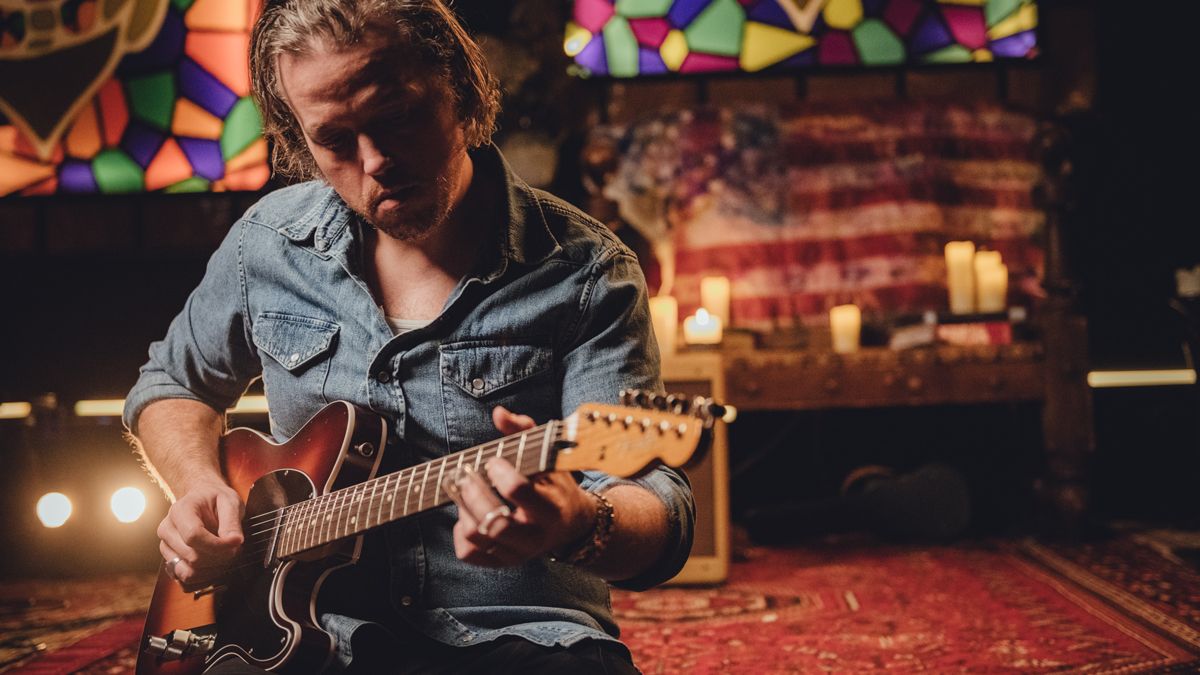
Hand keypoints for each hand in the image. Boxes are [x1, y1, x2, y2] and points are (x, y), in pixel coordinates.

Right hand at [157, 478, 243, 585]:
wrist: (203, 499)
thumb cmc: (216, 499)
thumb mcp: (230, 501)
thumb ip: (232, 522)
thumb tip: (235, 541)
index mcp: (180, 511)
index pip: (193, 536)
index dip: (218, 545)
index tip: (236, 543)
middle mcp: (167, 530)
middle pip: (192, 557)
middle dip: (220, 557)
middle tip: (235, 549)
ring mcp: (166, 547)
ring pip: (188, 572)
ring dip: (213, 570)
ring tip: (226, 556)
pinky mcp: (170, 561)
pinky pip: (184, 581)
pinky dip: (203, 579)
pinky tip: (215, 566)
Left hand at [450, 406, 595, 566]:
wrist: (572, 526)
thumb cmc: (555, 484)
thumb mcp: (549, 457)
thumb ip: (524, 431)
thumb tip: (498, 413)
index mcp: (551, 508)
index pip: (519, 491)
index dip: (499, 472)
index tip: (494, 461)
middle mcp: (535, 536)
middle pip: (494, 522)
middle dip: (473, 493)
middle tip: (465, 474)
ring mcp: (517, 553)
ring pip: (477, 536)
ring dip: (463, 509)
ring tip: (465, 491)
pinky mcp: (501, 562)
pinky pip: (469, 553)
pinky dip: (460, 533)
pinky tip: (467, 515)